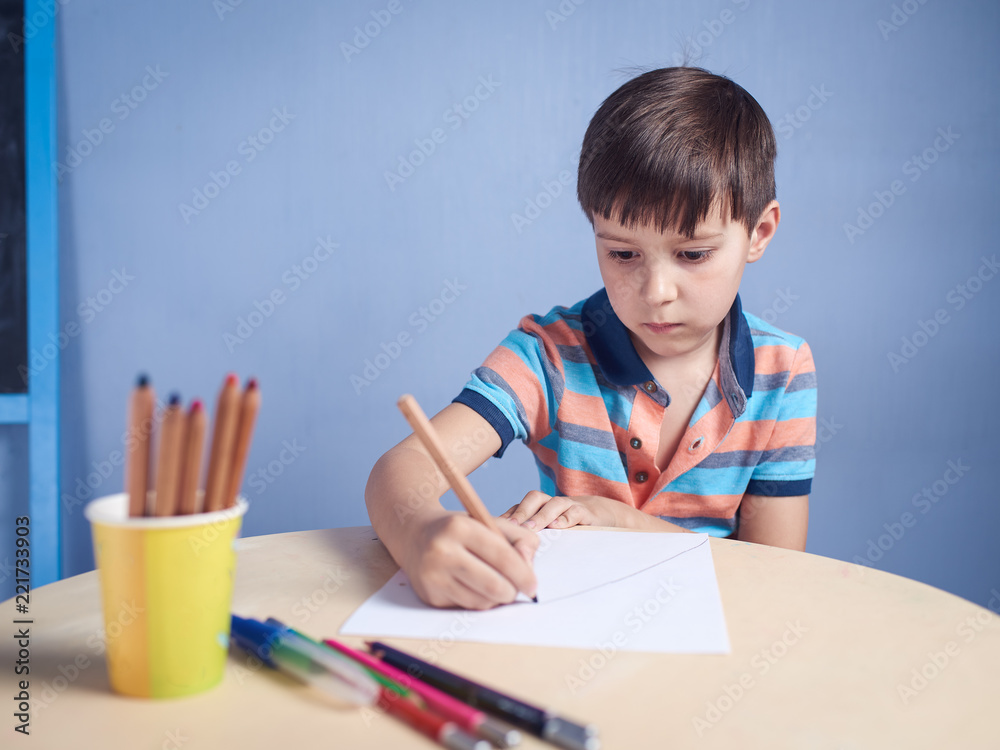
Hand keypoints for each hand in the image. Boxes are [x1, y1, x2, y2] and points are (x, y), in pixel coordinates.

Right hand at [398, 511, 538, 609]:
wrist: (414, 535)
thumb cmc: (458, 530)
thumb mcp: (487, 521)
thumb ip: (518, 536)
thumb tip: (528, 564)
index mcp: (460, 527)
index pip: (502, 556)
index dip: (523, 574)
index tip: (533, 585)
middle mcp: (442, 551)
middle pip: (493, 585)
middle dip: (512, 591)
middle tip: (517, 589)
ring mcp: (433, 575)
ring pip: (482, 601)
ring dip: (496, 598)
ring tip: (494, 584)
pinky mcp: (429, 595)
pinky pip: (467, 607)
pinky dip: (478, 601)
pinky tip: (474, 586)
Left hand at [500, 491, 619, 529]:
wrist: (600, 514)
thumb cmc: (566, 526)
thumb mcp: (547, 531)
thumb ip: (529, 537)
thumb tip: (504, 555)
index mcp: (537, 507)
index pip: (518, 507)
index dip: (506, 516)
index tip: (494, 529)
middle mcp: (550, 503)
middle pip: (532, 499)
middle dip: (520, 513)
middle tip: (509, 528)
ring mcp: (567, 505)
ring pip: (552, 504)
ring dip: (540, 516)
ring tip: (530, 529)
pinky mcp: (584, 511)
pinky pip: (574, 511)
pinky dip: (565, 518)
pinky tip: (557, 527)